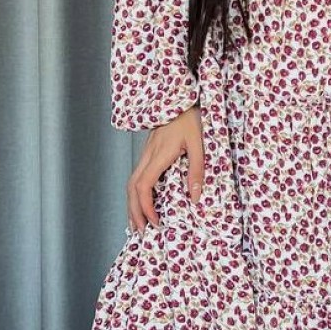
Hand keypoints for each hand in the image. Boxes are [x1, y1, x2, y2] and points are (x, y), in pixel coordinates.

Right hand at [127, 104, 204, 234]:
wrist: (178, 97)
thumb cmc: (190, 118)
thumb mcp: (199, 144)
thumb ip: (197, 170)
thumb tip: (194, 198)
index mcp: (159, 156)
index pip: (144, 187)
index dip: (146, 207)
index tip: (156, 222)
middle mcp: (147, 156)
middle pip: (132, 188)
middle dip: (134, 212)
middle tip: (142, 232)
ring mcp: (146, 153)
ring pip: (131, 182)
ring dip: (132, 204)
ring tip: (137, 223)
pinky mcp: (149, 151)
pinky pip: (136, 176)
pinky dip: (135, 194)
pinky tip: (141, 202)